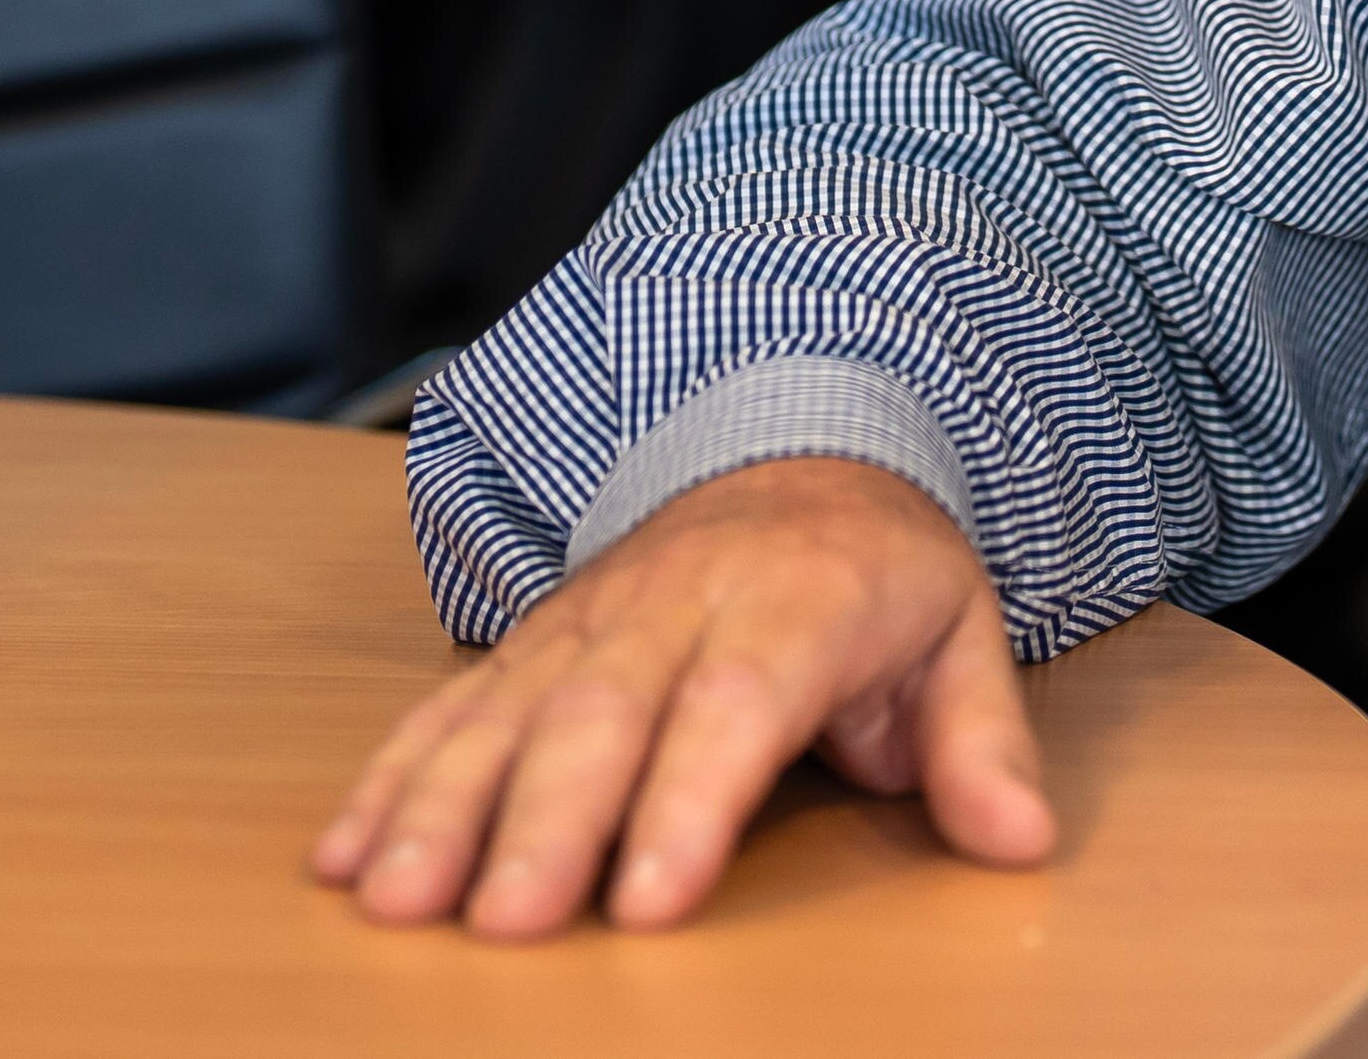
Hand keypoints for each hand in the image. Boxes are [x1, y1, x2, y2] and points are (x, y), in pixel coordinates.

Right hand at [309, 454, 1054, 936]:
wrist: (801, 441)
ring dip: (442, 807)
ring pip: (507, 708)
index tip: (648, 901)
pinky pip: (453, 703)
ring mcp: (591, 618)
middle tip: (503, 926)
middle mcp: (676, 604)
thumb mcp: (961, 632)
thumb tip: (1021, 842)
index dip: (689, 800)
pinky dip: (392, 776)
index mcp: (794, 601)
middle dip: (544, 823)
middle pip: (602, 714)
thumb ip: (980, 742)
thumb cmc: (879, 568)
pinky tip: (346, 854)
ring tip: (396, 902)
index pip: (737, 702)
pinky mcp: (534, 638)